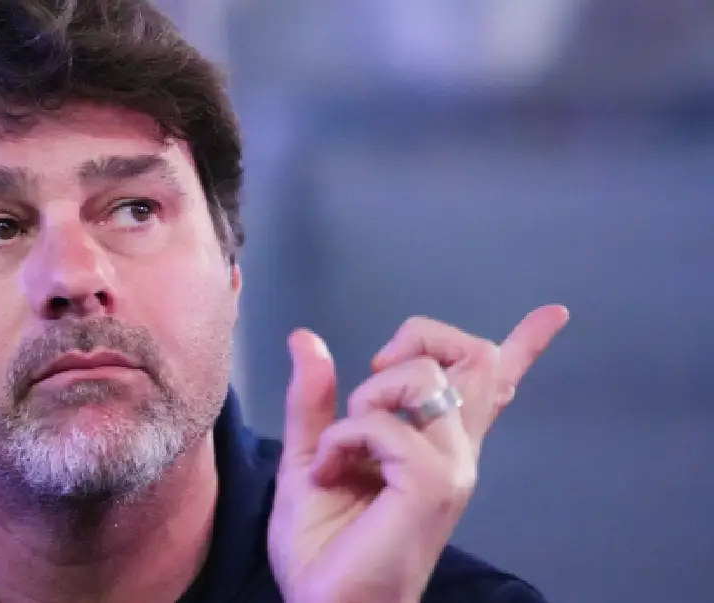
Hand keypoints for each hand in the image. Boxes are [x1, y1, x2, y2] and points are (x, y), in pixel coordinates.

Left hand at [267, 305, 569, 602]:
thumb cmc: (324, 547)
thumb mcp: (312, 456)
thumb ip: (315, 400)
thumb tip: (307, 339)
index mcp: (432, 446)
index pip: (490, 387)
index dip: (524, 345)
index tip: (554, 314)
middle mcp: (454, 452)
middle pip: (475, 356)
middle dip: (419, 336)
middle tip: (374, 374)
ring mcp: (452, 467)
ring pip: (423, 375)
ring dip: (366, 396)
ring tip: (343, 448)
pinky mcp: (434, 484)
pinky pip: (384, 424)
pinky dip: (343, 438)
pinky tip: (333, 472)